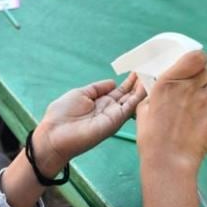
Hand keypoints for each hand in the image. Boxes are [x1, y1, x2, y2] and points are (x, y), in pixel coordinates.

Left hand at [32, 74, 146, 176]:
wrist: (55, 134)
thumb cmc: (62, 114)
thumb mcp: (80, 94)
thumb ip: (97, 88)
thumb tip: (113, 82)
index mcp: (100, 102)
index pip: (119, 91)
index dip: (129, 82)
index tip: (138, 71)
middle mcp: (110, 109)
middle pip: (128, 95)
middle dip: (139, 84)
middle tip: (150, 71)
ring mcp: (113, 116)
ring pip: (132, 101)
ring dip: (142, 89)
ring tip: (152, 76)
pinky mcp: (115, 121)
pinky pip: (129, 108)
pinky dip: (138, 97)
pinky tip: (145, 87)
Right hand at [136, 50, 206, 174]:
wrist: (168, 161)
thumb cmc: (151, 138)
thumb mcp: (144, 109)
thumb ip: (153, 93)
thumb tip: (157, 86)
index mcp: (169, 81)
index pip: (196, 56)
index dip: (199, 60)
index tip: (196, 68)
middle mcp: (189, 86)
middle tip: (202, 87)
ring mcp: (206, 100)